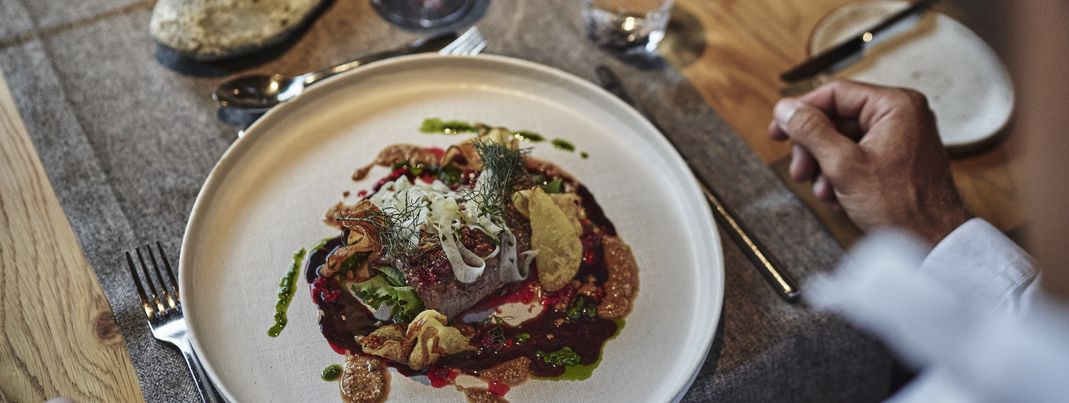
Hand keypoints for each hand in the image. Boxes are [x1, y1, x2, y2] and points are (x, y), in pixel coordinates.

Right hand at [769, 80, 970, 245]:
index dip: (801, 112)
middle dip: (812, 147)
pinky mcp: (898, 155)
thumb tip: (785, 109)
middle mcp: (901, 114)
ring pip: (843, 139)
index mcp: (895, 105)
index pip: (835, 93)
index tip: (778, 129)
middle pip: (837, 118)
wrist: (932, 241)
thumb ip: (811, 131)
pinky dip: (841, 173)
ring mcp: (901, 135)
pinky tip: (837, 195)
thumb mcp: (843, 165)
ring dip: (824, 165)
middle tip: (799, 170)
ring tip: (821, 189)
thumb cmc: (901, 205)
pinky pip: (858, 153)